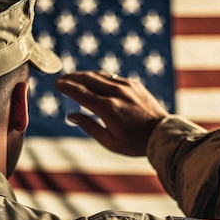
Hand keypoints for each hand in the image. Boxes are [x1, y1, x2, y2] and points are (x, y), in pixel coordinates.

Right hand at [54, 71, 168, 155]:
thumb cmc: (135, 143)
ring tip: (74, 78)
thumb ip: (89, 126)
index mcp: (108, 109)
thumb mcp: (109, 142)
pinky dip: (100, 77)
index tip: (56, 84)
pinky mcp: (134, 85)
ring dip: (85, 75)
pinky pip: (112, 77)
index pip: (80, 93)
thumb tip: (71, 115)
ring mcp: (126, 86)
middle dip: (72, 78)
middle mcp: (116, 93)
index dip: (66, 87)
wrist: (163, 134)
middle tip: (62, 79)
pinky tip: (94, 81)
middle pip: (88, 79)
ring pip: (100, 76)